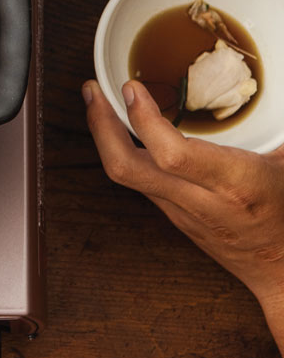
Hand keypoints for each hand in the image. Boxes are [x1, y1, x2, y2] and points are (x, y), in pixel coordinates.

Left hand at [85, 80, 283, 350]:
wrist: (281, 269)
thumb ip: (275, 129)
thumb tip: (272, 89)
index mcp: (235, 184)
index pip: (173, 155)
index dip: (144, 120)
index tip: (131, 88)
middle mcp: (200, 200)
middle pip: (127, 168)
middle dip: (100, 126)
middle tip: (92, 91)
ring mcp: (179, 210)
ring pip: (124, 175)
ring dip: (103, 136)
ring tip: (98, 101)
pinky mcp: (171, 214)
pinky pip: (137, 179)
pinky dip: (120, 149)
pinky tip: (119, 128)